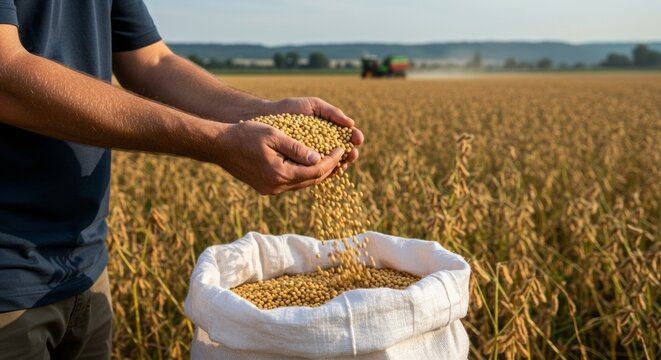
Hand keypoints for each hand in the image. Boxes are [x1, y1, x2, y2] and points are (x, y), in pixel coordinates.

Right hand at [215, 121, 343, 194]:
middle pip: (311, 180)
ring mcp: (271, 189)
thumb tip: (318, 157)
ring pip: (302, 184)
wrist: (220, 146)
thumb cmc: (245, 135)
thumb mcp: (273, 135)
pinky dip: (303, 174)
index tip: (341, 148)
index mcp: (280, 174)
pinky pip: (292, 183)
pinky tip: (310, 165)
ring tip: (330, 160)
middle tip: (341, 155)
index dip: (331, 160)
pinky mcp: (266, 188)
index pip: (315, 170)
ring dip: (317, 173)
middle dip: (328, 168)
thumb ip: (296, 148)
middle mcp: (277, 186)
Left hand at [267, 97, 363, 167]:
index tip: (358, 139)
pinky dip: (323, 173)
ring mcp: (312, 155)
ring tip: (343, 164)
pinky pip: (315, 171)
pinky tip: (329, 172)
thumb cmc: (290, 109)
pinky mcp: (302, 165)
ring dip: (339, 165)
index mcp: (328, 130)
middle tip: (353, 153)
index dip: (354, 138)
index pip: (346, 136)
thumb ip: (331, 112)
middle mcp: (323, 144)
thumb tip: (350, 123)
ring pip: (330, 164)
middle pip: (342, 152)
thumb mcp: (313, 106)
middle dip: (350, 154)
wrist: (267, 117)